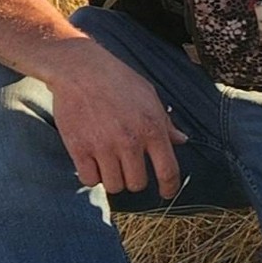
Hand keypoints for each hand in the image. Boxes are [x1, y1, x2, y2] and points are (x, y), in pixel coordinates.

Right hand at [40, 39, 187, 197]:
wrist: (80, 69)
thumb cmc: (118, 80)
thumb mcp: (149, 97)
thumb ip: (165, 123)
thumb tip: (182, 141)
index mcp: (152, 129)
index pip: (168, 171)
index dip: (169, 187)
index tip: (166, 192)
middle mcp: (130, 141)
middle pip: (137, 184)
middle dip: (135, 180)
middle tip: (128, 169)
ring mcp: (103, 147)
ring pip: (114, 185)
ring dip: (113, 179)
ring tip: (109, 164)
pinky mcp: (79, 149)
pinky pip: (90, 180)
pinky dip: (92, 176)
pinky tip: (93, 163)